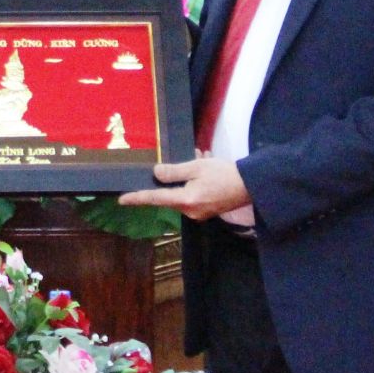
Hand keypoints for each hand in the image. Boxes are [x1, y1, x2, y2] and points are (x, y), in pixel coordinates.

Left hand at [118, 153, 250, 220]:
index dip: (137, 198)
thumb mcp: (197, 167)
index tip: (121, 200)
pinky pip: (192, 197)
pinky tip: (204, 167)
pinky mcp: (207, 211)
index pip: (155, 198)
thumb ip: (174, 171)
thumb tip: (156, 173)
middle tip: (176, 163)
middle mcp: (190, 211)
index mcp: (185, 200)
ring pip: (181, 195)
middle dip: (169, 180)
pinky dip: (193, 183)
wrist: (252, 186)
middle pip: (169, 197)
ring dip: (184, 179)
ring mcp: (199, 214)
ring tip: (198, 159)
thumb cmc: (224, 174)